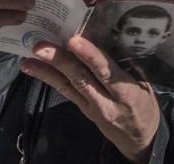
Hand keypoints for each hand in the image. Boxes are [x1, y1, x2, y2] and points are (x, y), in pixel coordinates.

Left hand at [20, 36, 159, 162]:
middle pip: (81, 78)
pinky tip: (32, 68)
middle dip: (60, 60)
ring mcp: (91, 107)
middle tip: (40, 46)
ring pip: (68, 85)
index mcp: (126, 92)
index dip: (89, 55)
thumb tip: (107, 34)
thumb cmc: (144, 103)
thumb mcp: (143, 85)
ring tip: (29, 58)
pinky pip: (65, 91)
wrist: (140, 138)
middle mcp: (106, 101)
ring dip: (47, 70)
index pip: (105, 71)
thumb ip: (125, 66)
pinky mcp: (82, 109)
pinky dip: (48, 78)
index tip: (74, 40)